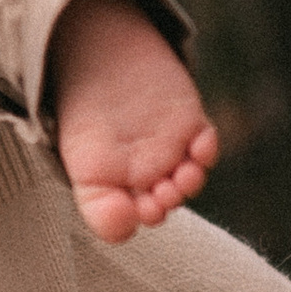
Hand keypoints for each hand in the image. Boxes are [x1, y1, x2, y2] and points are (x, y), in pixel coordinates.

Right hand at [45, 0, 219, 243]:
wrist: (96, 59)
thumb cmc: (84, 117)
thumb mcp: (82, 166)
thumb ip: (97, 204)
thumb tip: (124, 232)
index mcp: (119, 186)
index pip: (137, 213)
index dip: (143, 216)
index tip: (142, 209)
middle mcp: (147, 173)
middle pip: (167, 198)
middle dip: (168, 201)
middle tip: (163, 194)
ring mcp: (171, 150)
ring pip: (189, 177)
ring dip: (190, 182)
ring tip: (183, 174)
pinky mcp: (190, 125)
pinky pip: (206, 146)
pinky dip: (207, 150)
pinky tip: (199, 145)